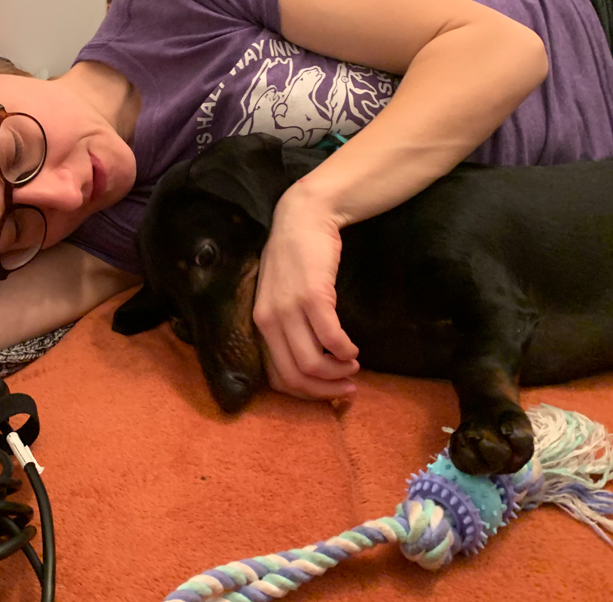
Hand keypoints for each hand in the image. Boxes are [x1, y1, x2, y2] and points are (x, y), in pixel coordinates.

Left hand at [253, 185, 359, 400]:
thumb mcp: (280, 296)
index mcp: (259, 324)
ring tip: (352, 366)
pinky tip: (353, 349)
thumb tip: (311, 362)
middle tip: (347, 390)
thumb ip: (288, 326)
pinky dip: (344, 350)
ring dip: (337, 372)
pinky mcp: (312, 296)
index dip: (306, 393)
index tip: (328, 393)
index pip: (277, 377)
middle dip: (324, 390)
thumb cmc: (295, 258)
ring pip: (311, 363)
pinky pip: (330, 338)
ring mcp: (289, 308)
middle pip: (294, 376)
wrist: (303, 218)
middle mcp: (269, 320)